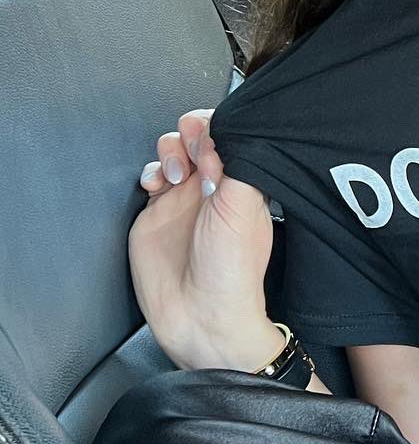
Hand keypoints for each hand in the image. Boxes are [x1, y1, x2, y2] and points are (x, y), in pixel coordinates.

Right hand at [131, 109, 281, 371]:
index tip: (212, 145)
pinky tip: (156, 186)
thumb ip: (235, 162)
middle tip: (193, 156)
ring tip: (175, 175)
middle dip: (191, 133)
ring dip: (170, 150)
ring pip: (173, 151)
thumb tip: (223, 131)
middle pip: (199, 136)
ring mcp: (183, 199)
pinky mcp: (155, 212)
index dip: (219, 130)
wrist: (201, 314)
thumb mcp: (243, 207)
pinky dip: (149, 171)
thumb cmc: (231, 269)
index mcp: (243, 183)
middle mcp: (214, 187)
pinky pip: (149, 176)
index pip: (233, 136)